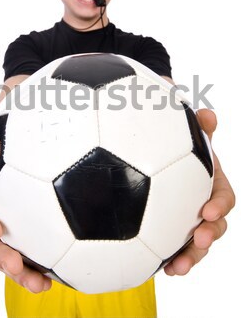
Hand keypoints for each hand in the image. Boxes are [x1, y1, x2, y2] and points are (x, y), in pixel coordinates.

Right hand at [0, 131, 51, 292]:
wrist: (30, 164)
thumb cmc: (2, 155)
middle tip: (15, 264)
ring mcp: (6, 235)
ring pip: (8, 260)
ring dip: (21, 274)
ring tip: (38, 283)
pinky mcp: (26, 243)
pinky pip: (29, 260)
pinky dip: (39, 271)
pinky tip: (53, 278)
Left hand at [164, 109, 234, 275]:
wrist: (160, 161)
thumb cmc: (178, 149)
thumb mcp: (190, 137)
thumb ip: (200, 127)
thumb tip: (207, 115)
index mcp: (211, 185)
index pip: (224, 197)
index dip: (219, 205)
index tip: (208, 211)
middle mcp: (205, 206)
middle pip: (216, 225)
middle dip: (210, 235)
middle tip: (198, 239)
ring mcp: (191, 221)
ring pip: (198, 243)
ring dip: (192, 256)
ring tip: (177, 267)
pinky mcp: (175, 233)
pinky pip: (179, 249)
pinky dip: (175, 260)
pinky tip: (163, 270)